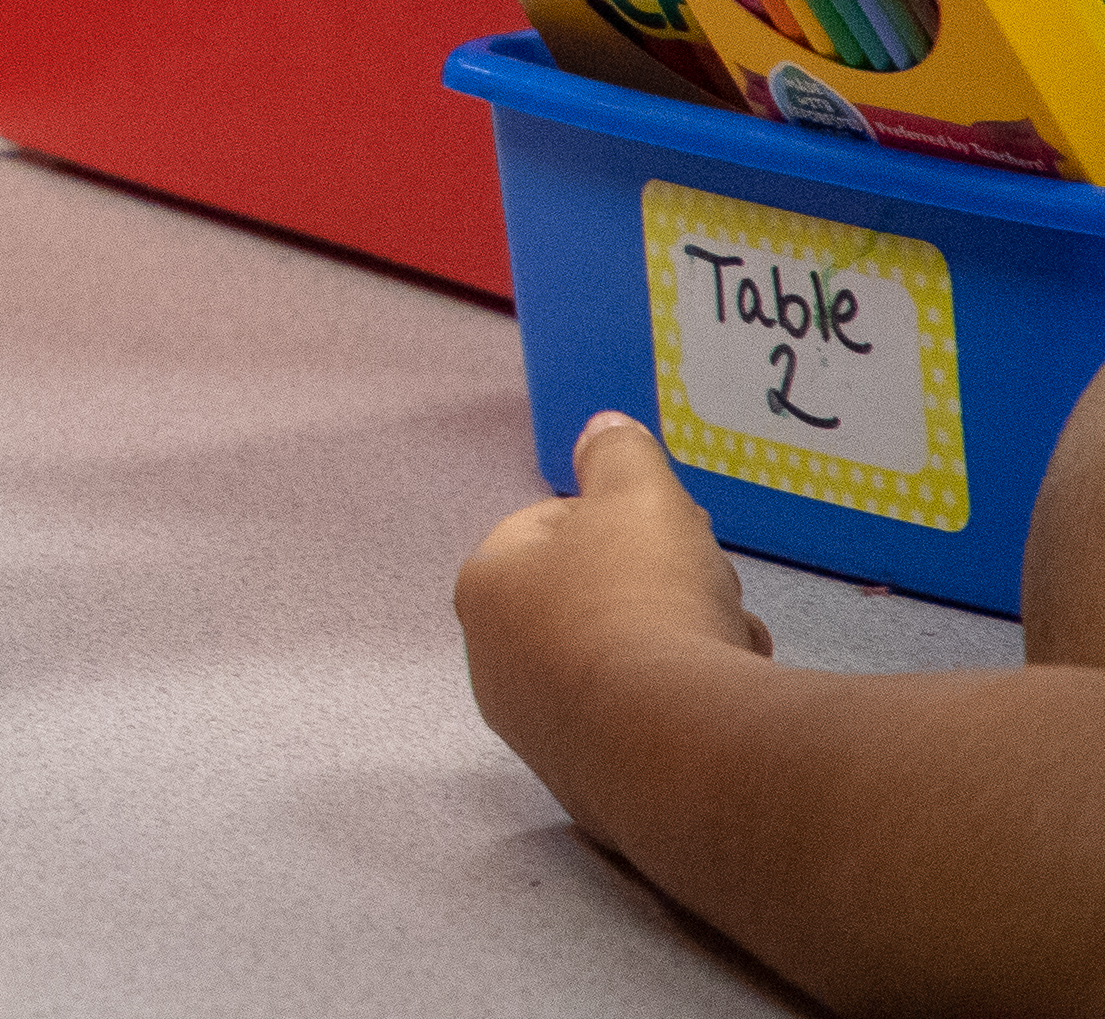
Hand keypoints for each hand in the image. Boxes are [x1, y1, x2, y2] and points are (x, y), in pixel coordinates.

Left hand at [462, 413, 768, 788]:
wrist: (680, 749)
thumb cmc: (644, 605)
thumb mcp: (639, 498)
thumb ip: (621, 455)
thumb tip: (602, 427)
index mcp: (488, 589)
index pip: (553, 528)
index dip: (624, 518)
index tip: (678, 528)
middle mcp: (498, 666)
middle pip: (599, 600)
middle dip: (666, 587)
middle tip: (711, 587)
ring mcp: (545, 736)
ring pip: (634, 663)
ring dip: (692, 644)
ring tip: (733, 646)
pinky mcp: (600, 793)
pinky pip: (655, 726)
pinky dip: (695, 707)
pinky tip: (733, 702)